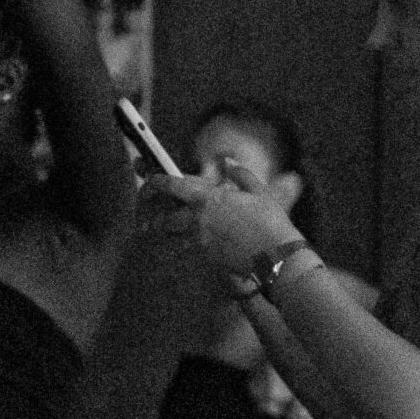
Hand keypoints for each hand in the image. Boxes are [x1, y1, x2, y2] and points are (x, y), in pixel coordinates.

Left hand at [147, 159, 302, 278]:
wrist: (276, 258)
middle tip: (143, 215)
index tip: (149, 181)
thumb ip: (240, 174)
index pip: (172, 186)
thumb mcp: (258, 191)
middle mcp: (198, 218)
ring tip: (150, 230)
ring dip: (159, 233)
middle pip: (162, 216)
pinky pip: (180, 249)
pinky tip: (171, 245)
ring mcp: (199, 239)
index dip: (156, 182)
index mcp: (209, 197)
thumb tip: (227, 161)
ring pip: (168, 237)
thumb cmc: (271, 223)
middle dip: (150, 215)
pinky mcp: (204, 256)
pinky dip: (173, 246)